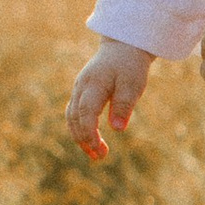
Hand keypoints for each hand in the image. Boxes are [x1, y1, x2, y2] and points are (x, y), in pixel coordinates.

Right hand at [69, 38, 151, 157]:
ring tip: (95, 153)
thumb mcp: (133, 84)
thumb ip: (124, 105)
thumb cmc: (130, 65)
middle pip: (74, 118)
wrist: (123, 47)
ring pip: (71, 116)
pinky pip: (74, 112)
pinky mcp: (81, 92)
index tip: (99, 149)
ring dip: (80, 136)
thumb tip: (117, 129)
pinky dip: (79, 128)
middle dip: (84, 140)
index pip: (85, 114)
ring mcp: (78, 89)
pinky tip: (91, 139)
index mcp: (94, 84)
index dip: (89, 134)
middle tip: (100, 157)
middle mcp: (81, 87)